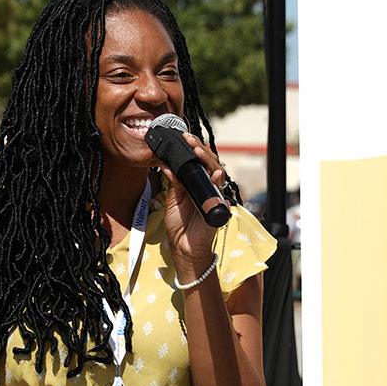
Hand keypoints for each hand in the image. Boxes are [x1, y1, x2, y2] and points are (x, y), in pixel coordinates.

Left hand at [157, 130, 226, 270]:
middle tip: (189, 139)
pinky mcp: (218, 207)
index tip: (184, 137)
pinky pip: (220, 191)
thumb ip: (173, 182)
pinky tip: (214, 174)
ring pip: (216, 172)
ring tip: (197, 150)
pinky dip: (217, 181)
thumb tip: (166, 163)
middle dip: (200, 149)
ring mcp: (214, 195)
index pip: (197, 161)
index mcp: (194, 184)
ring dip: (208, 160)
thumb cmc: (179, 225)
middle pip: (209, 163)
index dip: (193, 148)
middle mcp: (206, 187)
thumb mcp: (173, 200)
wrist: (183, 248)